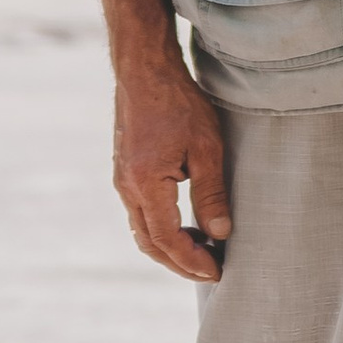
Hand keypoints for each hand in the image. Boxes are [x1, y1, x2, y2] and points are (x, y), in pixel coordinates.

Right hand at [113, 46, 228, 280]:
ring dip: (170, 248)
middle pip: (150, 243)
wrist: (144, 70)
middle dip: (180, 263)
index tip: (217, 271)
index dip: (192, 261)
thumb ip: (212, 194)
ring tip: (202, 252)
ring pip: (142, 230)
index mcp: (145, 184)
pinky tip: (185, 225)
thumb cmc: (178, 103)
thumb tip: (220, 234)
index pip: (167, 239)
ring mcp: (121, 180)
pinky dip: (161, 229)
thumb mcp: (206, 148)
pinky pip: (140, 213)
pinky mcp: (124, 171)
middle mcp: (127, 187)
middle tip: (212, 271)